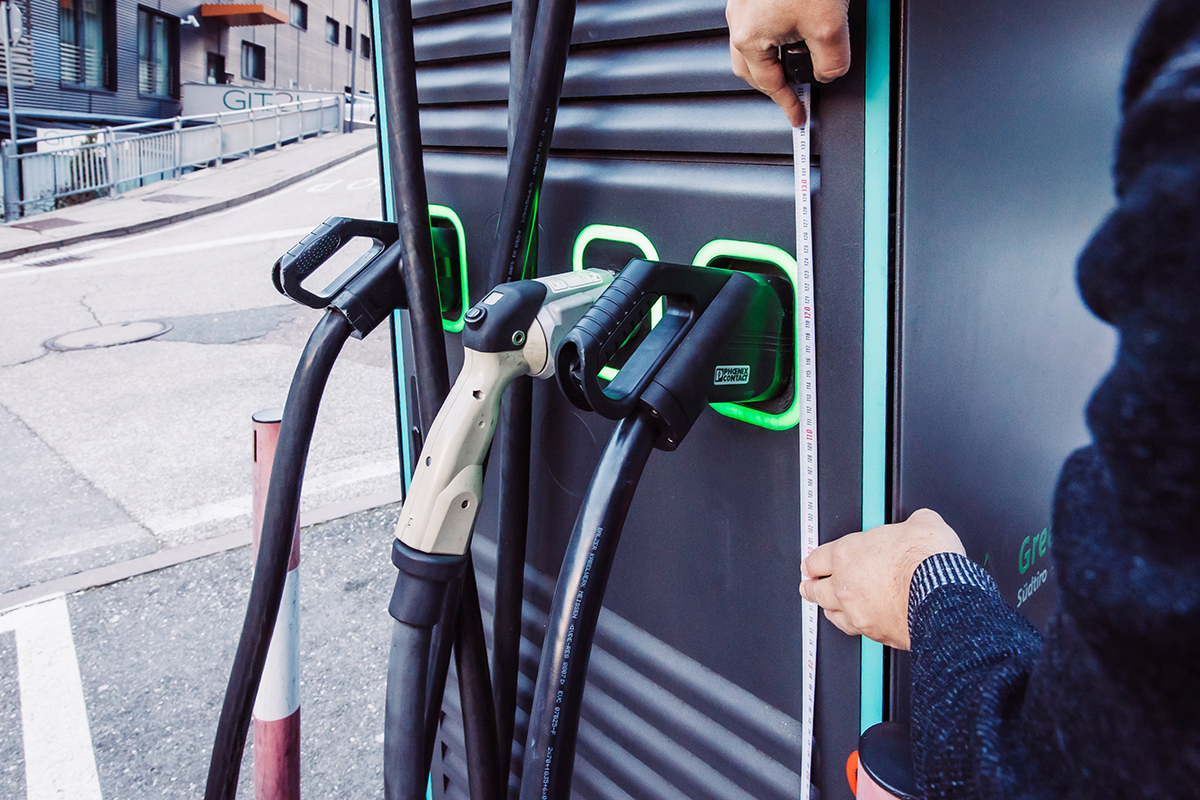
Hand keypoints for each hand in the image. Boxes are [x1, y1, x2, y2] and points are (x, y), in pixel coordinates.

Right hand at [726, 0, 850, 125]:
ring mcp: (743, 3)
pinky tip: (791, 30)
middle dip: (772, 85)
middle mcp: (740, 20)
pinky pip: (757, 23)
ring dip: (770, 58)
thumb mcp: (829, 27)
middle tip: (791, 95)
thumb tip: (828, 74)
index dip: (788, 105)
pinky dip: (772, 34)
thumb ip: (831, 62)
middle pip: (750, 68)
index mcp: (750, 37)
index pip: (770, 85)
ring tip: (793, 62)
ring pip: (752, 44)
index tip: (797, 116)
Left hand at [798, 509, 964, 649]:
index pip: (816, 559)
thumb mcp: (923, 524)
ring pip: (831, 613)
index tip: (810, 565)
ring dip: (828, 609)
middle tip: (808, 586)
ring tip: (826, 608)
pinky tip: (856, 624)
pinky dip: (854, 626)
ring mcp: (858, 611)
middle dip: (810, 587)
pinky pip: (856, 631)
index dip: (812, 562)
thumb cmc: (929, 562)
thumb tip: (922, 521)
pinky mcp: (875, 633)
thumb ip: (913, 522)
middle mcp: (846, 585)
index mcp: (848, 553)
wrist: (944, 597)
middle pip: (816, 589)